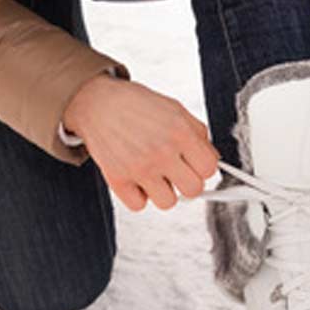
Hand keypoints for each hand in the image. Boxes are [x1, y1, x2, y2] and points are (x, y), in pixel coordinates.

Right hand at [63, 75, 219, 210]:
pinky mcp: (118, 179)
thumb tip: (212, 159)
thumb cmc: (135, 105)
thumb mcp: (175, 109)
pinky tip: (137, 179)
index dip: (203, 167)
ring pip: (168, 203)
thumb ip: (197, 133)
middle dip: (187, 182)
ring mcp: (139, 168)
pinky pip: (139, 206)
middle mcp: (161, 152)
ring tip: (155, 175)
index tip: (195, 165)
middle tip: (177, 172)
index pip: (209, 169)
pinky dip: (139, 196)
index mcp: (179, 132)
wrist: (97, 103)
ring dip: (163, 192)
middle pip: (193, 190)